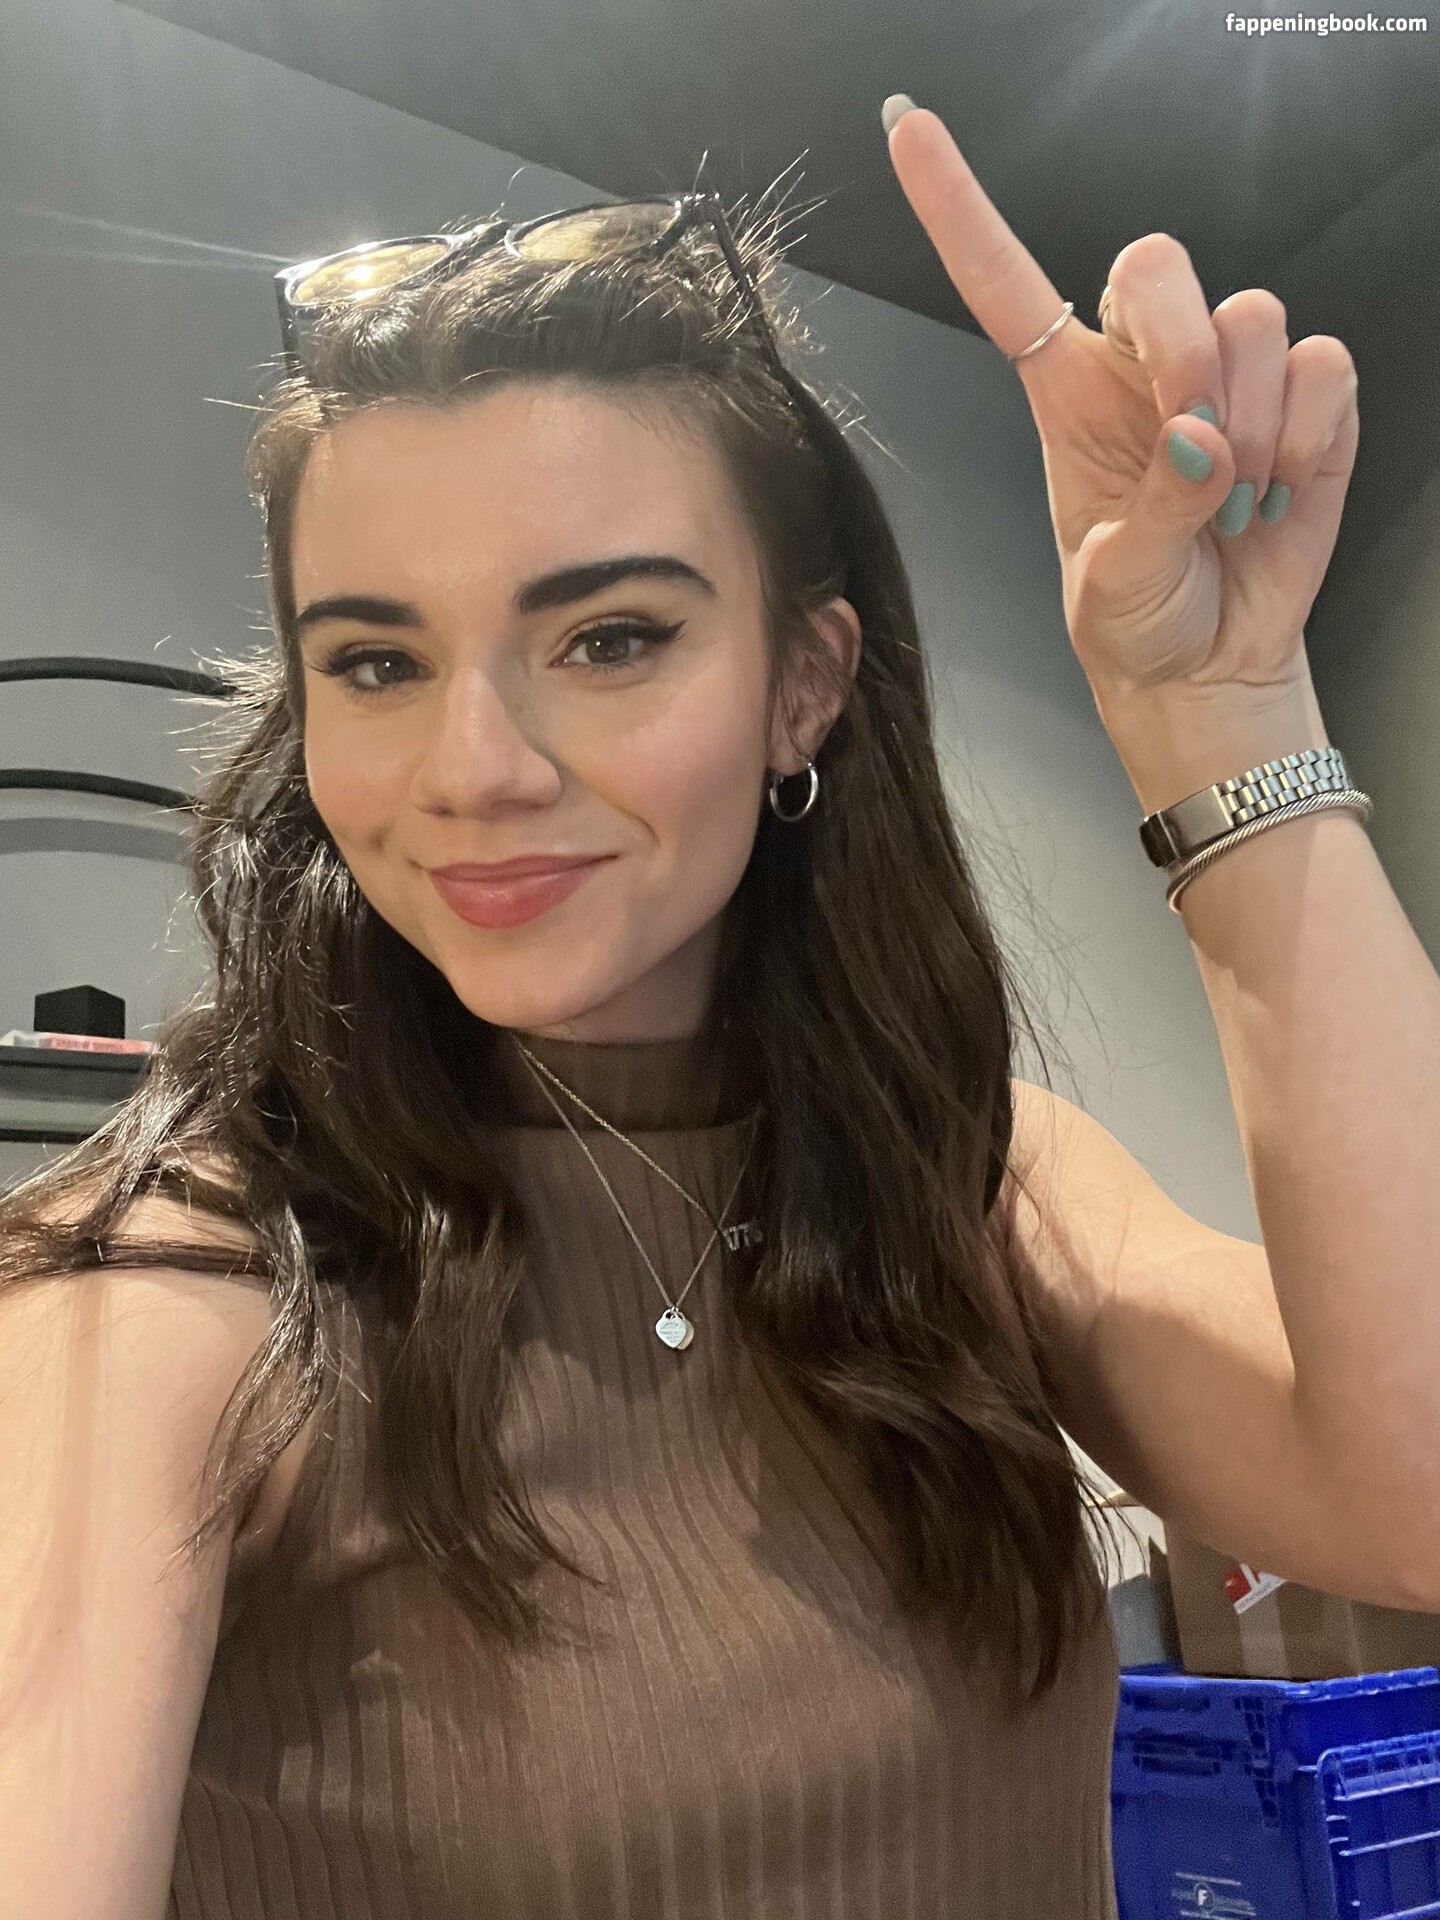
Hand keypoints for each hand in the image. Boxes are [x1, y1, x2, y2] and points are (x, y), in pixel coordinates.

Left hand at [883, 102, 1359, 708]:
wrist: (1209, 671)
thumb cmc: (1138, 622)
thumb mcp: (1111, 583)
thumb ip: (1151, 511)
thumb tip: (1202, 445)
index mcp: (1067, 396)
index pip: (1004, 283)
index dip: (958, 208)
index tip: (909, 131)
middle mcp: (1144, 369)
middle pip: (1156, 264)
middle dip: (1182, 350)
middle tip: (1192, 444)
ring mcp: (1228, 379)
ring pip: (1252, 315)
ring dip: (1251, 422)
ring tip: (1231, 502)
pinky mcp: (1304, 402)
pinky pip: (1322, 363)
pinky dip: (1307, 434)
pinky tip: (1277, 491)